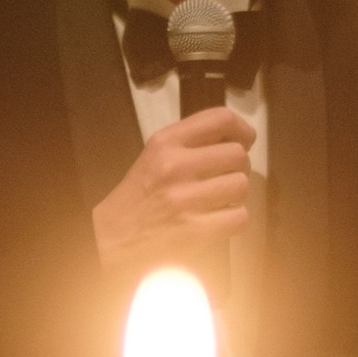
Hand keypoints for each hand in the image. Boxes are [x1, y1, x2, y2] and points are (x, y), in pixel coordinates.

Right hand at [92, 109, 253, 269]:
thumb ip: (190, 141)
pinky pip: (239, 216)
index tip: (245, 140)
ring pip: (241, 185)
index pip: (220, 119)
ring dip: (236, 195)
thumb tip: (238, 138)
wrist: (112, 237)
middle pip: (237, 154)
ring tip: (220, 199)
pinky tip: (218, 219)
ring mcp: (184, 198)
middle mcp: (175, 165)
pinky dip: (234, 219)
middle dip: (239, 167)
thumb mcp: (155, 155)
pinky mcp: (194, 229)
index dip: (242, 129)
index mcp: (166, 141)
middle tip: (227, 177)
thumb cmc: (140, 195)